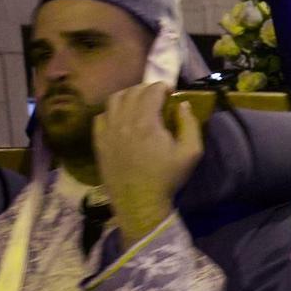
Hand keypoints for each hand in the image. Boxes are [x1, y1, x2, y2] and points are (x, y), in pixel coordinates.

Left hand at [95, 84, 200, 246]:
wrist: (139, 203)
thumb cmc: (167, 178)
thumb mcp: (191, 153)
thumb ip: (190, 124)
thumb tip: (182, 105)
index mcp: (147, 123)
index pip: (152, 90)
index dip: (163, 87)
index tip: (171, 93)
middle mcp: (124, 122)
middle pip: (132, 92)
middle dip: (147, 89)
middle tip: (157, 97)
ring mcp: (108, 132)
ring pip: (113, 100)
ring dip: (128, 96)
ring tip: (138, 103)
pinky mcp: (99, 143)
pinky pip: (101, 117)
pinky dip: (112, 112)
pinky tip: (121, 119)